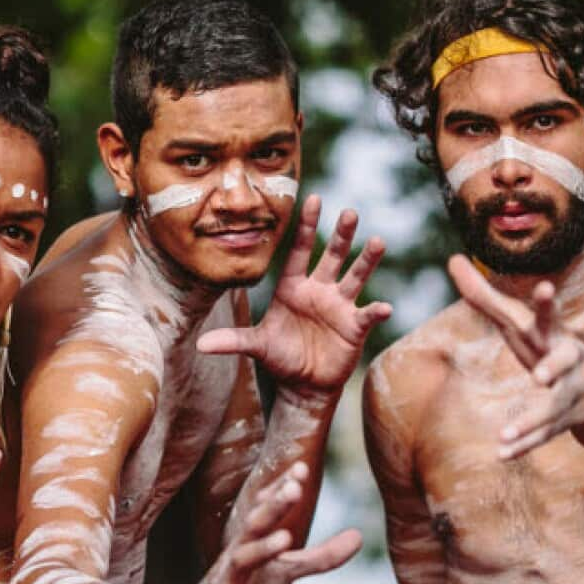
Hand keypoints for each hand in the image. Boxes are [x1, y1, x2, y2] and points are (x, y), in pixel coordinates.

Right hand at [156, 464, 360, 583]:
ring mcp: (225, 581)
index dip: (280, 489)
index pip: (264, 508)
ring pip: (240, 559)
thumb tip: (359, 536)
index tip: (301, 468)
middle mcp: (236, 553)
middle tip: (295, 488)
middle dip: (272, 505)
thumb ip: (320, 556)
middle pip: (253, 524)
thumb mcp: (285, 571)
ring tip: (285, 539)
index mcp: (251, 540)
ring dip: (262, 548)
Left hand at [197, 195, 390, 399]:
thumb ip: (233, 341)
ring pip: (355, 277)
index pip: (301, 250)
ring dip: (366, 261)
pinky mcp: (354, 326)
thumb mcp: (256, 346)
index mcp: (293, 287)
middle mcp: (318, 290)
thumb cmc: (280, 358)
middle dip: (342, 235)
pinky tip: (384, 307)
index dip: (307, 226)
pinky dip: (376, 311)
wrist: (302, 385)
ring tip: (378, 242)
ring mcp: (338, 306)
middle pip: (332, 256)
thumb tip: (200, 344)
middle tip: (350, 212)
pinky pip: (367, 314)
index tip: (314, 198)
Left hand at [447, 254, 583, 459]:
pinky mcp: (581, 414)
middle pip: (564, 363)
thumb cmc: (546, 342)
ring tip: (504, 436)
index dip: (546, 303)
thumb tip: (452, 258)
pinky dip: (528, 444)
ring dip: (531, 423)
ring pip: (556, 406)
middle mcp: (573, 358)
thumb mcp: (518, 321)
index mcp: (554, 333)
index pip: (550, 315)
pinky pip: (552, 432)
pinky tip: (503, 453)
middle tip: (539, 377)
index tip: (545, 288)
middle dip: (554, 369)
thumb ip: (484, 295)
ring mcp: (581, 388)